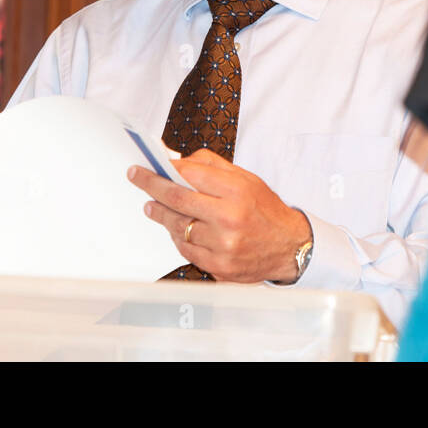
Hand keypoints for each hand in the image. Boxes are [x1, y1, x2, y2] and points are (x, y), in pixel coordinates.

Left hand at [128, 149, 311, 283]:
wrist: (289, 246)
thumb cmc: (265, 210)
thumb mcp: (246, 178)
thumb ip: (211, 167)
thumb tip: (177, 160)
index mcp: (236, 191)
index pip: (189, 175)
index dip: (163, 170)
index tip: (146, 166)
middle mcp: (229, 218)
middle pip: (177, 200)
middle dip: (152, 187)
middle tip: (138, 179)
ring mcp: (223, 245)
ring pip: (178, 227)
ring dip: (160, 214)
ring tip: (153, 206)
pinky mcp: (219, 266)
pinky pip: (186, 250)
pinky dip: (177, 237)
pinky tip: (176, 228)